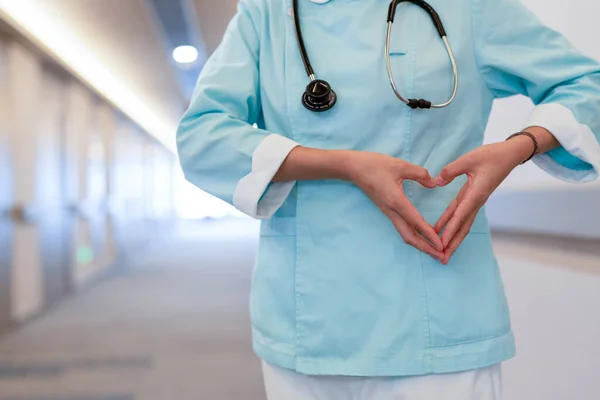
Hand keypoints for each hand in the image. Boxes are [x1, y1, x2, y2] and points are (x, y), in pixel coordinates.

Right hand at [349, 152, 444, 260]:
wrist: (354, 168)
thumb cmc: (375, 165)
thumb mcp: (401, 165)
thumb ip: (420, 174)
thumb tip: (433, 184)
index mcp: (396, 201)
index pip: (416, 222)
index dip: (429, 235)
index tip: (441, 245)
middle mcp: (392, 211)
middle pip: (409, 236)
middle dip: (425, 248)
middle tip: (441, 255)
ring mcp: (388, 212)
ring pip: (405, 234)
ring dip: (420, 244)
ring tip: (434, 250)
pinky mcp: (387, 210)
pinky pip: (402, 227)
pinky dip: (414, 235)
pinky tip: (422, 236)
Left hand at [434, 139, 531, 263]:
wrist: (509, 155)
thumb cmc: (491, 156)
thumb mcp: (469, 159)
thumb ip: (452, 170)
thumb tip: (437, 181)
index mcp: (475, 194)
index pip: (460, 215)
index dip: (450, 230)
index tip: (441, 243)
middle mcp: (476, 202)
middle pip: (463, 228)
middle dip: (452, 244)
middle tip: (442, 259)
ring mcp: (475, 201)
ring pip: (463, 224)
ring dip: (453, 238)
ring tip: (443, 252)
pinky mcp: (473, 198)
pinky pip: (461, 215)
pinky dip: (452, 224)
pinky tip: (443, 230)